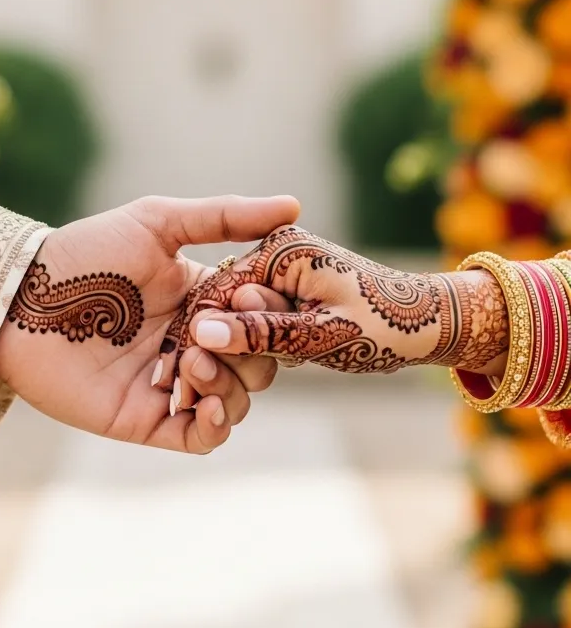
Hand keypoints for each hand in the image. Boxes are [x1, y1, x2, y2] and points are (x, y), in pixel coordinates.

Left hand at [0, 193, 298, 452]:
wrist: (22, 298)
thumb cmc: (87, 252)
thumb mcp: (157, 223)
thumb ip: (224, 217)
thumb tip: (295, 204)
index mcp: (202, 298)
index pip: (260, 315)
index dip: (266, 312)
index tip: (249, 298)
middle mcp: (193, 341)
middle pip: (258, 362)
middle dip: (250, 350)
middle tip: (209, 331)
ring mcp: (171, 382)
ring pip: (236, 400)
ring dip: (230, 383)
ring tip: (192, 358)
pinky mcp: (145, 419)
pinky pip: (200, 437)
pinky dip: (216, 425)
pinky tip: (207, 403)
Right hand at [183, 226, 507, 377]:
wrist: (430, 320)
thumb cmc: (384, 328)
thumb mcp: (319, 338)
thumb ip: (260, 332)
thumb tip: (203, 331)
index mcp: (280, 249)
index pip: (218, 291)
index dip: (205, 337)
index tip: (196, 377)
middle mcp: (276, 249)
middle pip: (225, 302)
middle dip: (229, 344)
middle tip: (244, 378)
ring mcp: (282, 265)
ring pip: (240, 313)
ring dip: (249, 346)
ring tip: (278, 367)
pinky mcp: (289, 282)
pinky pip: (259, 314)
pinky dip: (265, 340)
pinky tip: (286, 358)